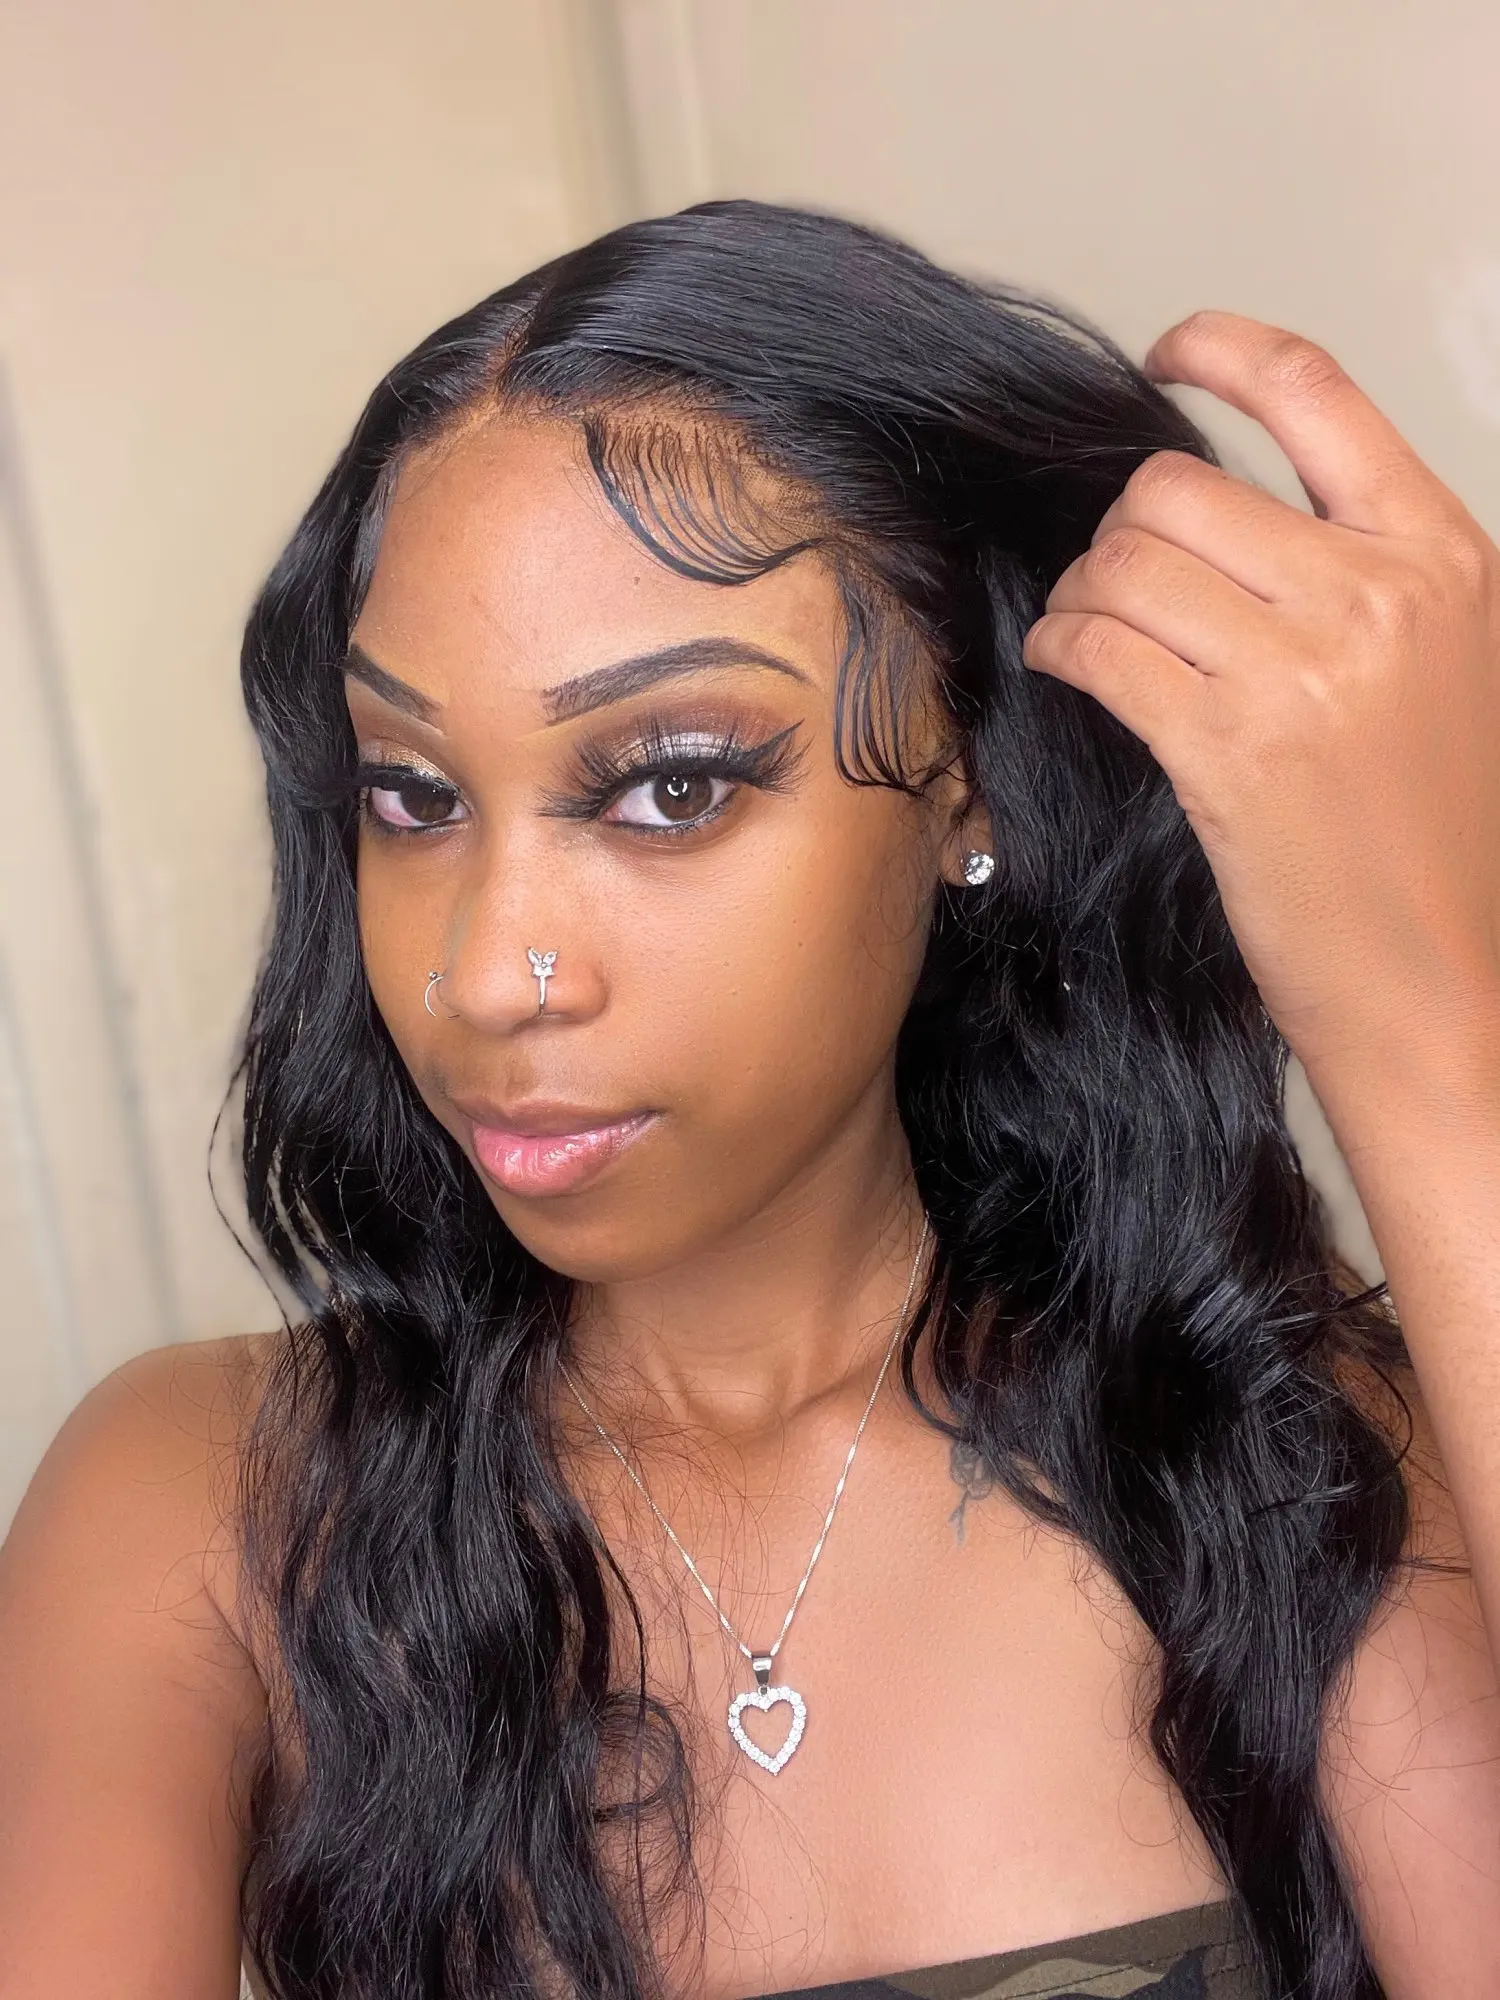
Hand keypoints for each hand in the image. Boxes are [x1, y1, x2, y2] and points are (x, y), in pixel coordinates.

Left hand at [1023, 310, 1499, 1074]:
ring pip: (1125, 564)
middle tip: (1119, 582)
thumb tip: (1232, 533)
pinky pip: (1101, 648)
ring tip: (1093, 633)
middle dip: (1122, 531)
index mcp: (1442, 556)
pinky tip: (1069, 664)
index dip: (1225, 351)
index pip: (1319, 394)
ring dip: (1084, 593)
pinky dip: (1063, 647)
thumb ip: (1360, 583)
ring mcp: (1304, 670)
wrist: (1446, 985)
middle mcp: (1377, 593)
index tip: (1169, 352)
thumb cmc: (1436, 847)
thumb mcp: (1442, 672)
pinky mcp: (1230, 750)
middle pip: (1178, 489)